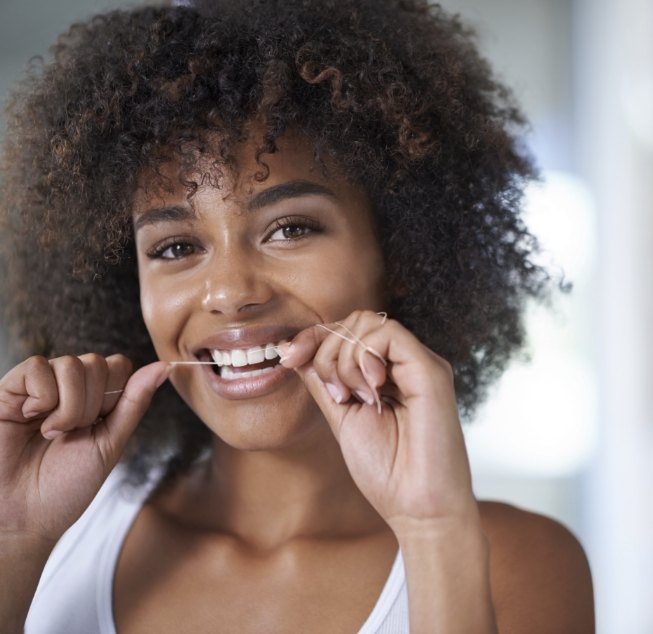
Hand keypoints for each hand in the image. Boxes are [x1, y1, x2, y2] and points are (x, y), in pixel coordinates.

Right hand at [0, 354, 168, 543]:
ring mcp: (39, 386)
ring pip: (71, 364)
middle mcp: (67, 387)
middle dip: (91, 405)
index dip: (114, 394)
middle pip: (97, 363)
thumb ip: (135, 402)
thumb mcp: (111, 443)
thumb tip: (165, 367)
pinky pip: (36, 366)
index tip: (98, 426)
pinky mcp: (9, 389)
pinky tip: (30, 418)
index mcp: (95, 398)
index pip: (118, 365)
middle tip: (71, 434)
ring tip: (52, 433)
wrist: (24, 517)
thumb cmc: (67, 486)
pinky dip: (41, 397)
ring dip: (68, 406)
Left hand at [279, 310, 477, 531]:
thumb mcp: (341, 416)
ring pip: (368, 322)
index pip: (347, 331)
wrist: (417, 508)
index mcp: (386, 371)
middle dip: (327, 350)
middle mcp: (405, 362)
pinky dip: (364, 357)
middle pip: (355, 320)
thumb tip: (295, 351)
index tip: (287, 358)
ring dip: (344, 359)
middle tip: (335, 394)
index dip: (313, 337)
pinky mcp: (430, 371)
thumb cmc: (386, 470)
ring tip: (354, 397)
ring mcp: (420, 364)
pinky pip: (388, 334)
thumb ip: (323, 381)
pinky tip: (370, 390)